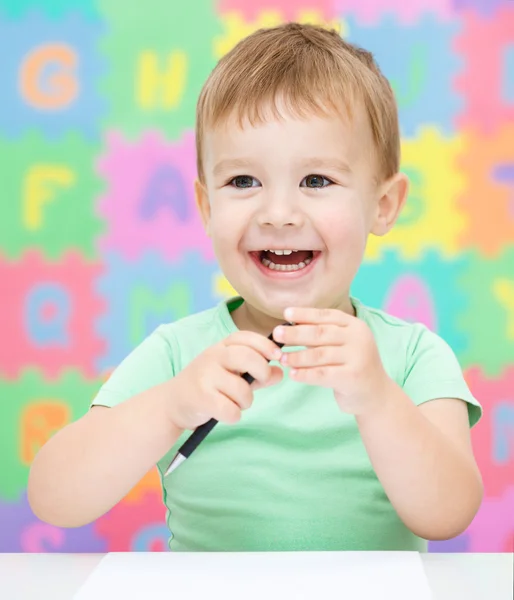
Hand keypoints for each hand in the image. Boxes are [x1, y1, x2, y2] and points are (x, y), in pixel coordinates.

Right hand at [166, 331, 283, 429]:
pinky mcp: (201, 398)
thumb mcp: (232, 374)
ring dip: (246, 402)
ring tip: (236, 403)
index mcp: (220, 347)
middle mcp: (211, 357)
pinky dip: (234, 416)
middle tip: (261, 382)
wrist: (173, 403)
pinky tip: (224, 413)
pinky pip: (232, 410)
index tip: (278, 356)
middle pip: (246, 357)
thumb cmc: (208, 387)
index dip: (265, 344)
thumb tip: (280, 372)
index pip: (245, 337)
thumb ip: (257, 373)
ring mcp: (205, 376)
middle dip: (262, 371)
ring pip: (242, 390)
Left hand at [273, 307, 389, 415]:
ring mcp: (358, 357)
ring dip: (297, 356)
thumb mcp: (341, 345)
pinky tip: (293, 375)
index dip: (304, 314)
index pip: (326, 315)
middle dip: (295, 333)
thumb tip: (289, 326)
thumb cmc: (350, 366)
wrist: (375, 394)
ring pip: (320, 354)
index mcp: (354, 325)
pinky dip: (305, 374)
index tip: (285, 313)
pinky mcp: (353, 377)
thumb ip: (321, 335)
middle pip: (320, 333)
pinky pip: (323, 374)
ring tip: (282, 358)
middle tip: (276, 334)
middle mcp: (358, 338)